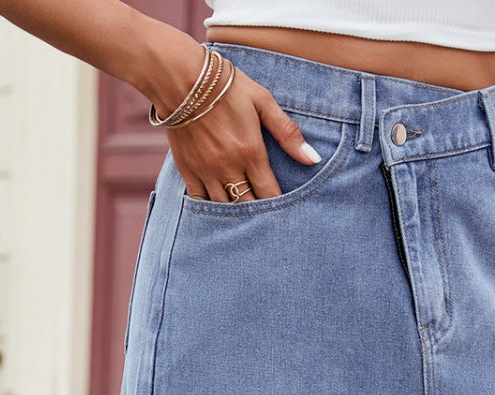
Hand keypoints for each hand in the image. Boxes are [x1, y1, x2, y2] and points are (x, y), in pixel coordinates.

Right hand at [150, 37, 320, 201]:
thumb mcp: (263, 101)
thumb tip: (313, 159)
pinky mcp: (188, 170)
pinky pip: (201, 202)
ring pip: (225, 208)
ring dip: (236, 214)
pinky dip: (211, 208)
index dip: (278, 206)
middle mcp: (228, 167)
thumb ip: (288, 133)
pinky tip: (220, 207)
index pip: (269, 194)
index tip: (284, 210)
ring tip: (246, 217)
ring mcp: (206, 171)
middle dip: (259, 213)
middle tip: (267, 218)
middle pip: (248, 205)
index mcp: (250, 152)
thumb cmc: (227, 86)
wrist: (181, 77)